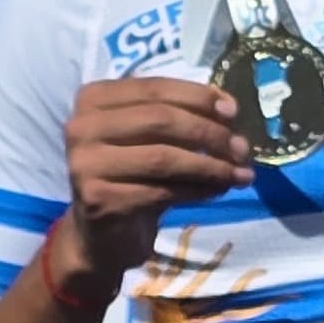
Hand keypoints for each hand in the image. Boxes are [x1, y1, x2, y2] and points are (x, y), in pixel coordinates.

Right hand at [55, 77, 253, 288]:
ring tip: (241, 173)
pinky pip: (161, 191)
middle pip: (160, 120)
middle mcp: (81, 127)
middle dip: (209, 133)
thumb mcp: (150, 137)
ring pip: (164, 158)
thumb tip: (228, 106)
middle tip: (242, 148)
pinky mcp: (98, 200)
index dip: (198, 97)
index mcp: (92, 98)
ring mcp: (85, 165)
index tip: (234, 111)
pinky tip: (218, 190)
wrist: (100, 233)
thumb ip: (179, 114)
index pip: (154, 88)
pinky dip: (198, 189)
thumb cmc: (132, 174)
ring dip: (210, 165)